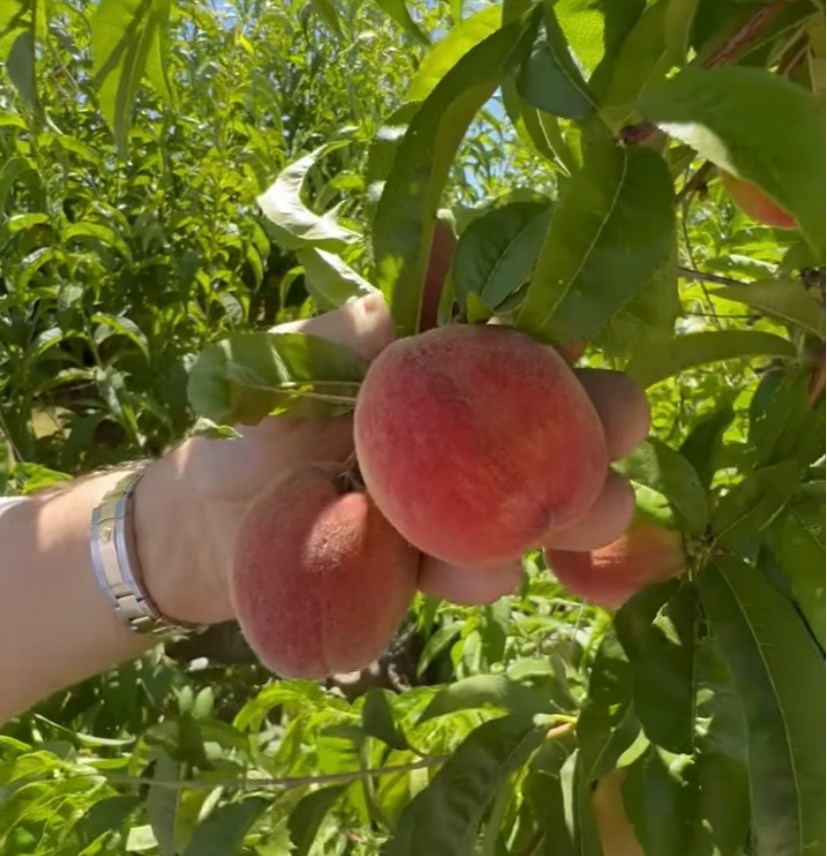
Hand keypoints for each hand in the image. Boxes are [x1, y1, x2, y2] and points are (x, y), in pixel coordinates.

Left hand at [135, 293, 648, 624]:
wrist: (211, 520)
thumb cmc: (261, 421)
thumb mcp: (309, 363)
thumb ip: (375, 322)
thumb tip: (448, 234)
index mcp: (451, 386)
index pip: (531, 366)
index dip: (575, 364)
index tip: (595, 370)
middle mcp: (471, 450)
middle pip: (556, 442)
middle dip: (598, 438)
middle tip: (617, 441)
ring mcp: (457, 517)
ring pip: (534, 516)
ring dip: (570, 516)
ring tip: (585, 517)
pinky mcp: (429, 572)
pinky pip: (466, 577)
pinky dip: (478, 577)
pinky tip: (492, 572)